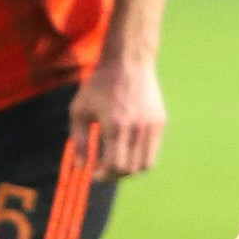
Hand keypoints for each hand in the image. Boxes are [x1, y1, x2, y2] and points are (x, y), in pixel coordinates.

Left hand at [70, 56, 166, 180]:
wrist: (128, 62)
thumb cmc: (99, 85)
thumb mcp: (79, 110)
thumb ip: (78, 140)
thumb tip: (80, 167)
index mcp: (116, 126)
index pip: (114, 166)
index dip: (103, 176)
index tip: (94, 174)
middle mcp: (137, 129)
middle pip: (130, 170)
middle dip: (114, 175)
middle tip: (103, 171)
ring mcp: (152, 126)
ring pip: (145, 165)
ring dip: (129, 170)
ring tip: (117, 163)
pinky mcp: (160, 122)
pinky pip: (152, 151)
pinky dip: (140, 157)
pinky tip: (127, 149)